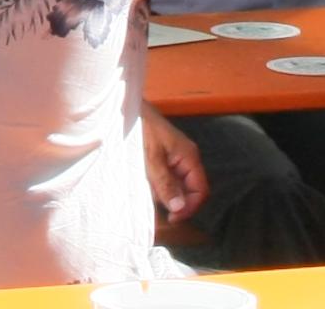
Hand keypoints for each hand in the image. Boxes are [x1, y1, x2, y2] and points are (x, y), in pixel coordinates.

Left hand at [142, 106, 208, 229]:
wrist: (124, 105)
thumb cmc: (140, 126)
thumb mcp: (151, 158)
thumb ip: (165, 183)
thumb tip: (180, 208)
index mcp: (189, 156)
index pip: (200, 190)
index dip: (190, 207)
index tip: (172, 218)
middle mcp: (185, 158)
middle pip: (188, 190)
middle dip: (172, 199)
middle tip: (153, 202)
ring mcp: (174, 158)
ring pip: (175, 186)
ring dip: (161, 191)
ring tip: (144, 185)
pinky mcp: (162, 157)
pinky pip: (164, 178)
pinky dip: (155, 183)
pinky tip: (141, 180)